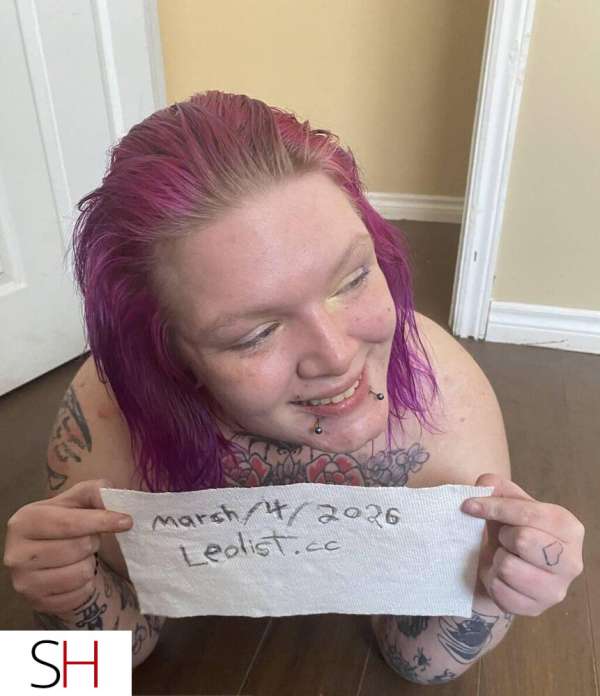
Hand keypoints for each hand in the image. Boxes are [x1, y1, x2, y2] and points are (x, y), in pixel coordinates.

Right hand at [3, 479, 132, 614]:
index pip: (69, 523)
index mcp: (25, 521)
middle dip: (93, 541)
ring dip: (90, 564)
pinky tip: (75, 574)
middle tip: (88, 539)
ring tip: (79, 556)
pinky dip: (86, 584)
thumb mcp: (77, 500)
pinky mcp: (37, 603)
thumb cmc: (66, 523)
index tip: (127, 521)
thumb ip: (94, 491)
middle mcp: (17, 553)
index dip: (101, 521)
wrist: (50, 559)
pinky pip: (79, 594)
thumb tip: (111, 498)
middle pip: (79, 547)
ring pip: (81, 573)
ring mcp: (24, 582)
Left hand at [461, 473, 584, 615]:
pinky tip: (499, 576)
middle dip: (503, 537)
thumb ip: (497, 488)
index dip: (493, 507)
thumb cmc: (509, 530)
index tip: (469, 505)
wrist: (505, 570)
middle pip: (522, 540)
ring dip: (496, 560)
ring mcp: (556, 590)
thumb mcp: (506, 504)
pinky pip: (499, 590)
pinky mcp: (535, 609)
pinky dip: (491, 580)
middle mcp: (572, 561)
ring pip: (508, 567)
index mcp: (569, 527)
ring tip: (503, 557)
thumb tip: (485, 483)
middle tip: (503, 539)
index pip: (527, 512)